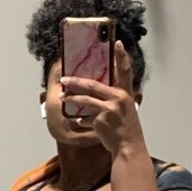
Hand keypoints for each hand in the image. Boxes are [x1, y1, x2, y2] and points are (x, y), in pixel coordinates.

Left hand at [61, 41, 144, 156]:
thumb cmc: (126, 128)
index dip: (121, 56)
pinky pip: (86, 117)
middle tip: (64, 79)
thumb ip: (113, 98)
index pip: (125, 70)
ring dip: (71, 98)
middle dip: (76, 81)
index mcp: (127, 93)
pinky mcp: (101, 120)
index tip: (117, 43)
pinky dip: (82, 119)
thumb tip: (93, 91)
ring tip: (63, 97)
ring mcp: (110, 109)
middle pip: (93, 84)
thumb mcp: (124, 109)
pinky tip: (80, 121)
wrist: (128, 147)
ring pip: (85, 99)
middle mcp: (119, 98)